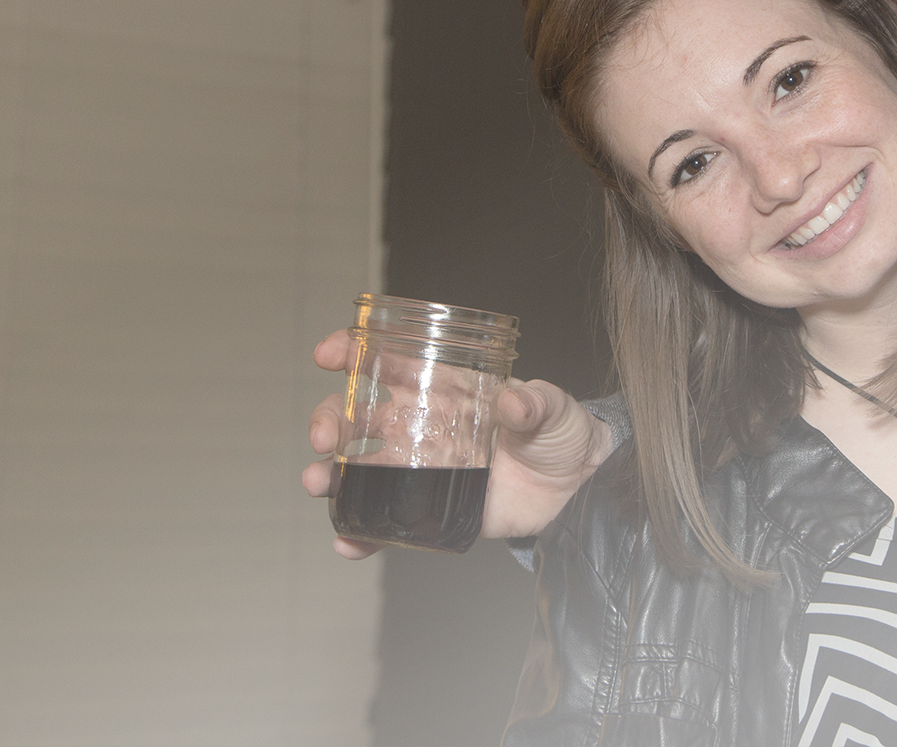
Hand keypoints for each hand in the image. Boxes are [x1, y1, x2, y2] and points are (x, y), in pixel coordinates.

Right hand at [302, 329, 612, 557]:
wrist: (578, 483)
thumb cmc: (559, 430)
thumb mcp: (552, 407)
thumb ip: (534, 403)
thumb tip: (515, 402)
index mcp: (446, 388)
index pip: (391, 364)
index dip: (354, 354)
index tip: (329, 354)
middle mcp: (425, 426)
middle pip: (360, 418)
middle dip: (329, 419)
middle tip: (321, 434)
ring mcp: (424, 469)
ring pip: (361, 469)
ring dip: (330, 474)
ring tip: (318, 481)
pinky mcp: (434, 509)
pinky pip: (388, 522)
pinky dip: (362, 534)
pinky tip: (348, 542)